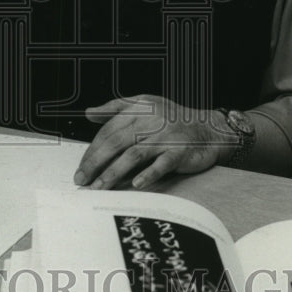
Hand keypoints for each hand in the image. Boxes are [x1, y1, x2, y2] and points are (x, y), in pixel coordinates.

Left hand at [75, 95, 234, 190]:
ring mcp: (165, 137)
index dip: (92, 150)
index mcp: (138, 110)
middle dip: (96, 163)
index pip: (109, 131)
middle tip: (82, 179)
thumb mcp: (145, 104)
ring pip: (134, 155)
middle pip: (116, 143)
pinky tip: (136, 184)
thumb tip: (89, 113)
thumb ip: (115, 108)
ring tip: (99, 187)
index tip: (82, 167)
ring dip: (114, 173)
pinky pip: (162, 164)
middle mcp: (150, 122)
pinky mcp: (179, 152)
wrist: (209, 128)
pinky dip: (148, 174)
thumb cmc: (173, 118)